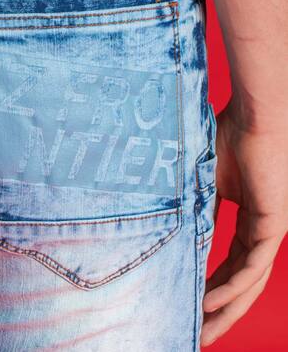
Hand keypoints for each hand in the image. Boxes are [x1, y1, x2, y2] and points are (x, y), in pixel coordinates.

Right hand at [200, 100, 287, 345]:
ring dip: (225, 310)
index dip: (212, 286)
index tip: (192, 303)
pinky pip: (251, 267)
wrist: (252, 117)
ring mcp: (268, 230)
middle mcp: (259, 231)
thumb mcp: (202, 186)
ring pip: (249, 283)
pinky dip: (229, 288)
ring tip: (203, 332)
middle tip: (199, 333)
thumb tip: (174, 229)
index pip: (229, 263)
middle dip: (220, 310)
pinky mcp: (272, 224)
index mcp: (245, 220)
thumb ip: (196, 211)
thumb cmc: (226, 142)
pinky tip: (208, 304)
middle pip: (241, 282)